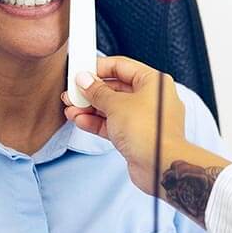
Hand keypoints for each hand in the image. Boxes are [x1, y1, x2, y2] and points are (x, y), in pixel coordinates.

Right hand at [63, 56, 229, 225]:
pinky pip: (113, 124)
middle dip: (90, 92)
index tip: (81, 71)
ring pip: (112, 108)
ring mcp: (144, 119)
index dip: (98, 68)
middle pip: (115, 88)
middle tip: (72, 93)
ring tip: (71, 109)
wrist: (160, 166)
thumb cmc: (149, 132)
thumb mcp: (116, 104)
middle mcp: (151, 98)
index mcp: (153, 82)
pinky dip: (97, 122)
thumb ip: (97, 91)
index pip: (121, 66)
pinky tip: (80, 121)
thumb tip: (84, 80)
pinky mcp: (137, 136)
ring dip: (90, 108)